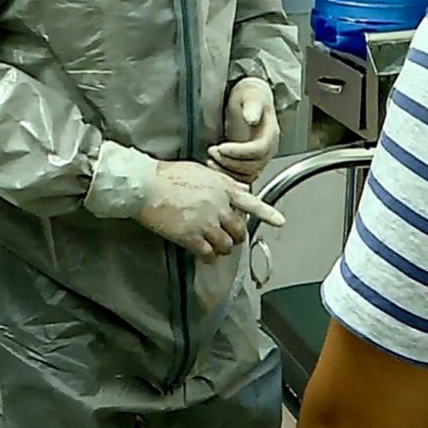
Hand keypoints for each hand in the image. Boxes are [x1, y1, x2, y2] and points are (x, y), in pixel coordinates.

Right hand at [138, 160, 285, 262]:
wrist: (146, 185)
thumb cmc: (169, 175)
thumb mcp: (201, 171)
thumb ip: (223, 182)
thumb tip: (239, 188)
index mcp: (222, 187)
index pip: (250, 201)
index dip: (266, 213)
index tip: (280, 221)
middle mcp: (218, 205)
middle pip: (239, 229)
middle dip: (236, 235)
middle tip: (228, 236)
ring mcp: (206, 222)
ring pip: (226, 245)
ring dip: (222, 247)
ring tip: (213, 244)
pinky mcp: (192, 237)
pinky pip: (209, 254)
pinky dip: (209, 256)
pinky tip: (203, 253)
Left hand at [208, 78, 279, 182]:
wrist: (249, 99)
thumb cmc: (250, 96)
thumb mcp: (251, 96)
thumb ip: (252, 106)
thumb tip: (252, 118)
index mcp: (270, 133)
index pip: (259, 149)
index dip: (239, 152)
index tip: (221, 147)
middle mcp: (267, 148)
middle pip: (253, 166)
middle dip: (230, 161)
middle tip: (212, 151)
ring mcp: (259, 157)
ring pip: (248, 175)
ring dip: (228, 170)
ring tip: (211, 159)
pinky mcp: (249, 163)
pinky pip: (242, 177)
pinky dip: (229, 175)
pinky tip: (215, 166)